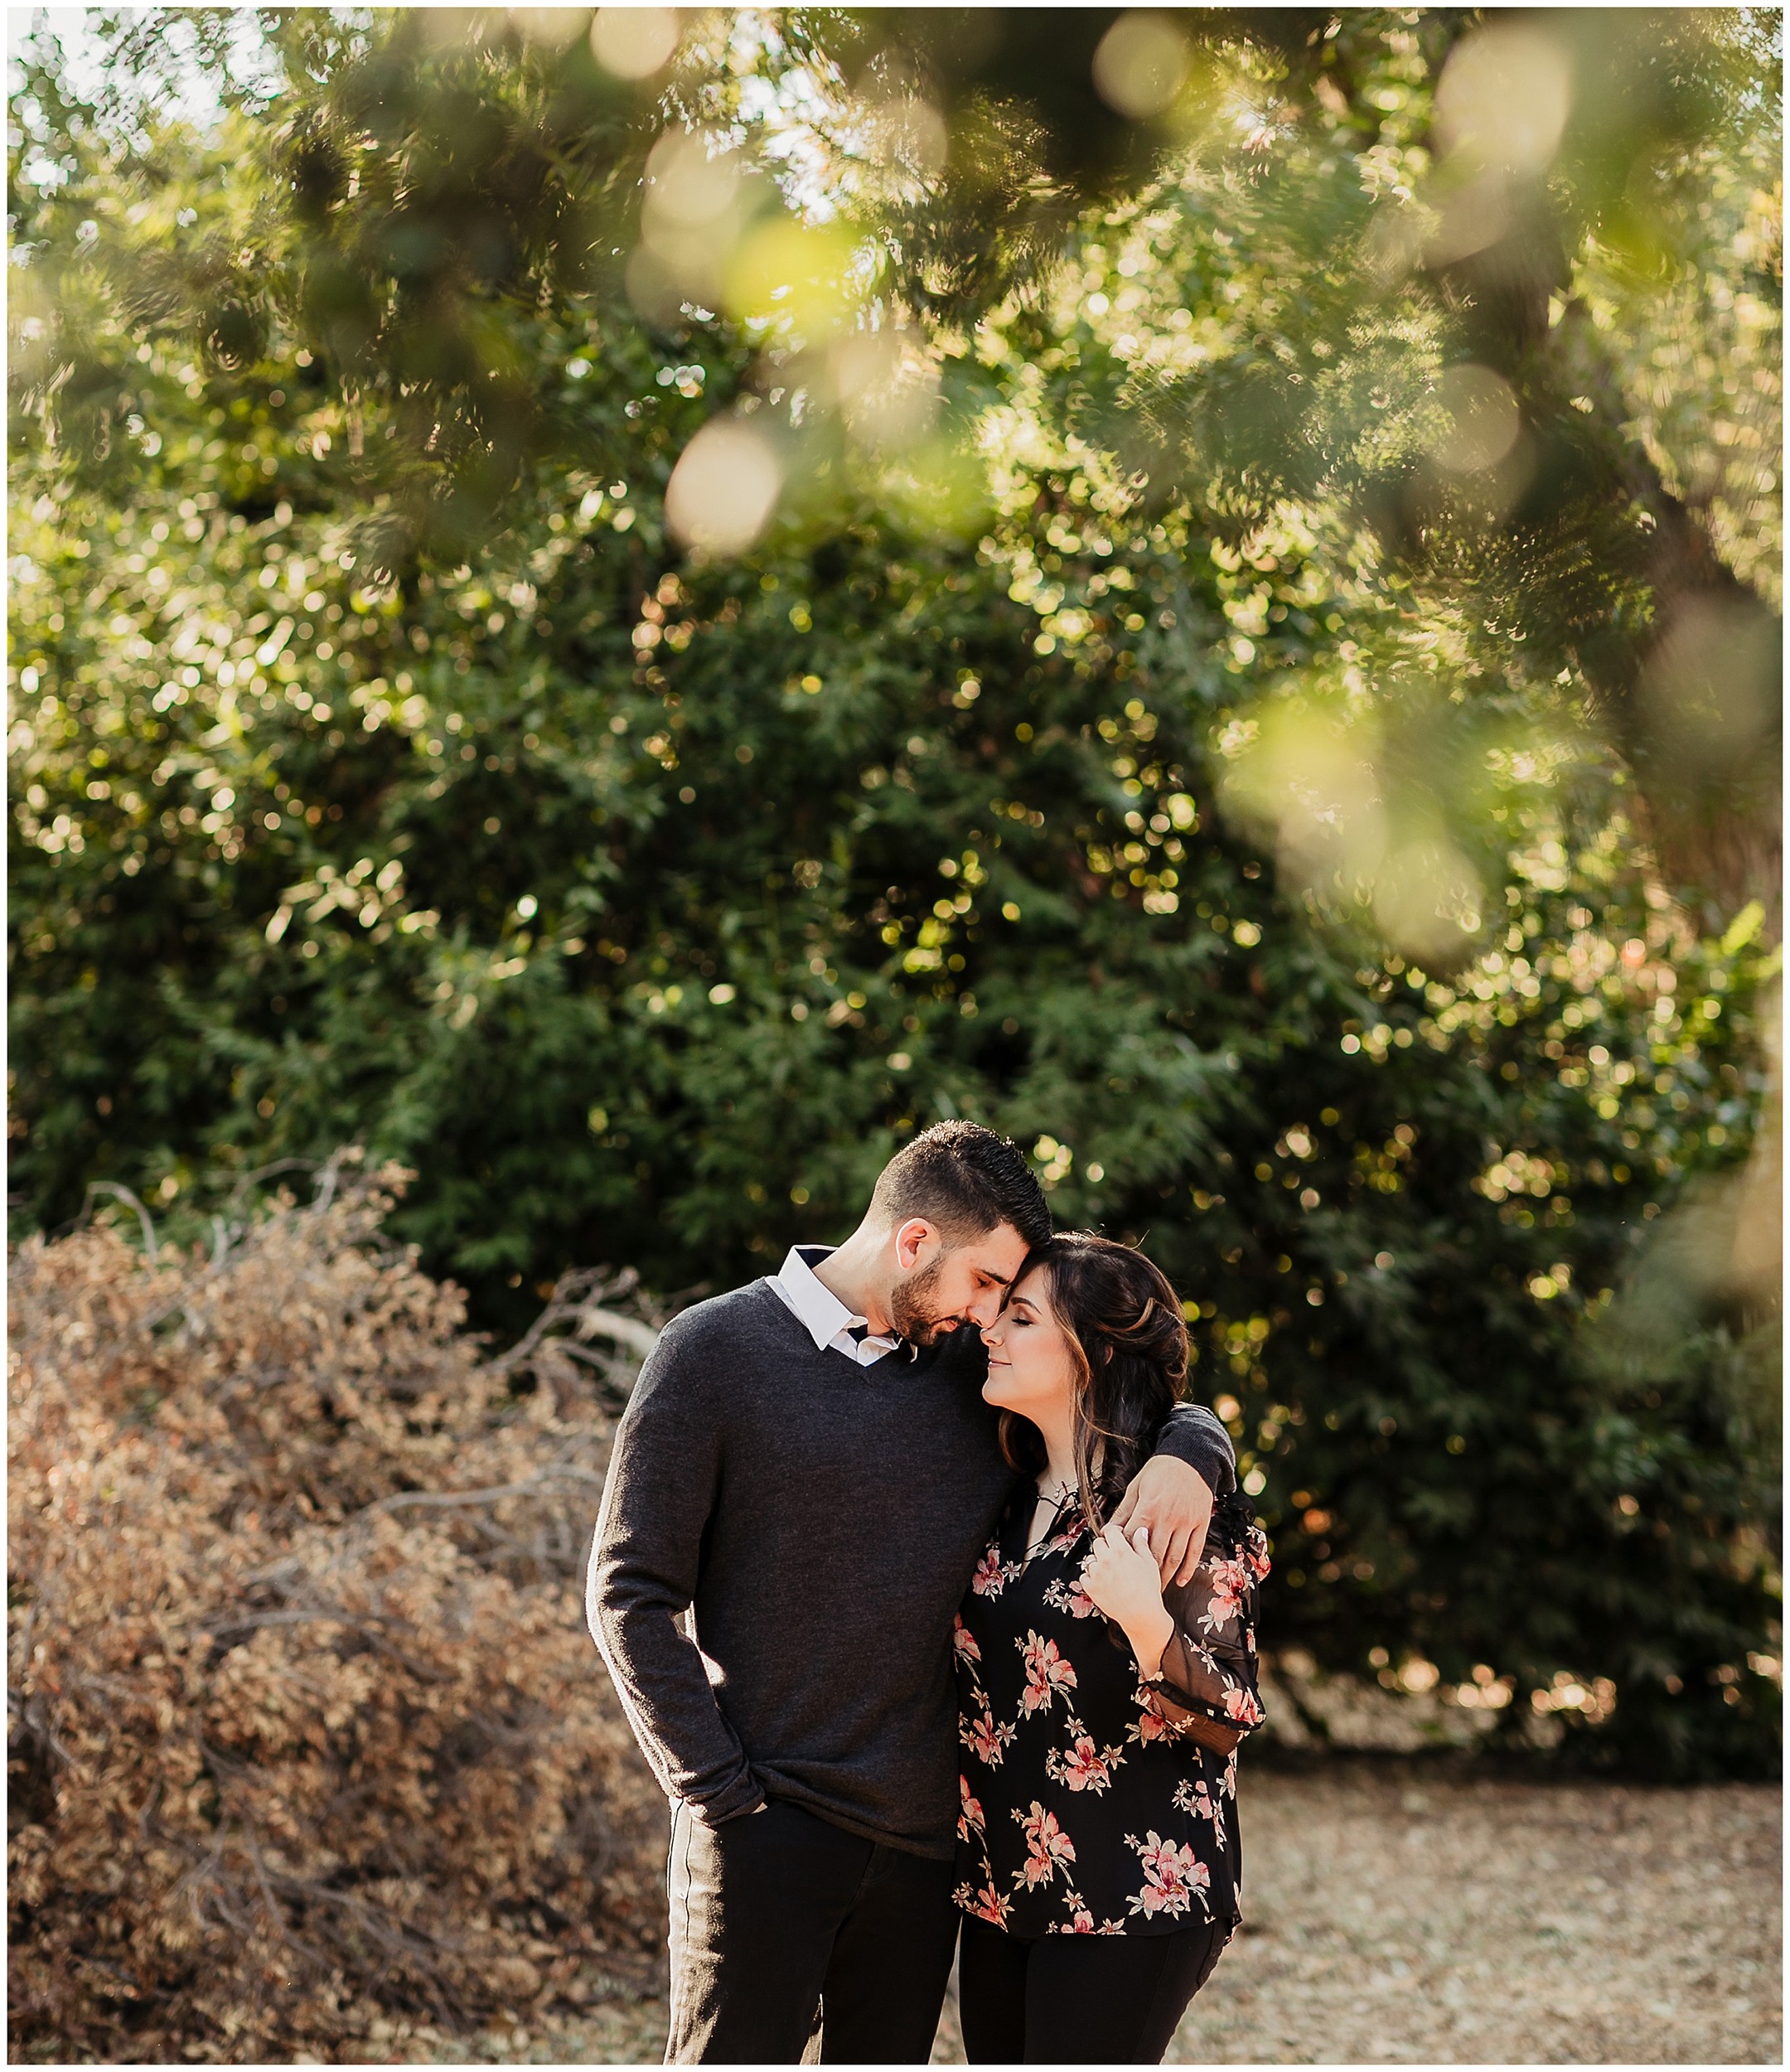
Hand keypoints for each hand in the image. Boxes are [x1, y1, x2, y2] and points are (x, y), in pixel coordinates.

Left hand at [1080, 1522, 1174, 1676]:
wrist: (1141, 1615)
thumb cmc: (1148, 1590)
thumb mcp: (1149, 1563)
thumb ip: (1142, 1544)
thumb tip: (1140, 1531)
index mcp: (1121, 1551)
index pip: (1110, 1531)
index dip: (1114, 1532)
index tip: (1117, 1536)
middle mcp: (1106, 1560)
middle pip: (1098, 1543)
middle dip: (1106, 1546)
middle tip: (1115, 1555)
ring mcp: (1097, 1574)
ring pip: (1090, 1559)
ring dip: (1098, 1561)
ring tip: (1110, 1571)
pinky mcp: (1091, 1588)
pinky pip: (1084, 1575)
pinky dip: (1091, 1576)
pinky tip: (1102, 1580)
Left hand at [1109, 1454, 1212, 1586]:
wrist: (1192, 1459)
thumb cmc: (1159, 1472)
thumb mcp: (1137, 1487)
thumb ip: (1124, 1511)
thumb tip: (1108, 1530)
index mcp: (1149, 1507)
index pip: (1133, 1539)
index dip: (1125, 1555)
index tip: (1119, 1567)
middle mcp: (1168, 1517)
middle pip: (1155, 1553)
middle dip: (1144, 1573)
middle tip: (1136, 1587)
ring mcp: (1187, 1522)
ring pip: (1175, 1556)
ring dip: (1165, 1576)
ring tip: (1157, 1589)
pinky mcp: (1201, 1524)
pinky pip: (1195, 1551)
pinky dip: (1188, 1569)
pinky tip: (1181, 1581)